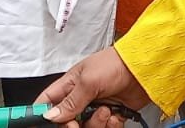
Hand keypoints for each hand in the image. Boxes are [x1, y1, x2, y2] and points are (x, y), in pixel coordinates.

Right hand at [36, 47, 150, 127]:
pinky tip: (116, 115)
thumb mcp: (88, 81)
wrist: (144, 69)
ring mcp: (96, 107)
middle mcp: (81, 98)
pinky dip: (111, 125)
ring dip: (96, 124)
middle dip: (73, 125)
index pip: (48, 102)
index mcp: (70, 85)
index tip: (40, 124)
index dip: (42, 114)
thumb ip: (70, 101)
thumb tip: (51, 116)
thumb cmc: (115, 63)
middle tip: (78, 124)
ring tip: (105, 111)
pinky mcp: (112, 115)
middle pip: (66, 121)